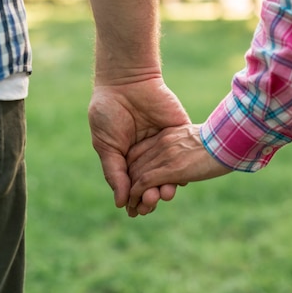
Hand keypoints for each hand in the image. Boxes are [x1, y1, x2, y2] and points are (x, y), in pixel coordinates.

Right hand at [89, 77, 189, 209]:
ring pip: (171, 173)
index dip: (135, 200)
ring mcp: (166, 144)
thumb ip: (114, 173)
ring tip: (163, 193)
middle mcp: (149, 155)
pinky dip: (183, 168)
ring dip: (167, 187)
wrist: (126, 81)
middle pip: (154, 184)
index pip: (135, 187)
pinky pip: (185, 154)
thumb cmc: (109, 112)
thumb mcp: (106, 145)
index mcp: (129, 159)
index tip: (135, 211)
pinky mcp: (180, 132)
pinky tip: (177, 178)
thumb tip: (120, 203)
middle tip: (149, 203)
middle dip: (152, 197)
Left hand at [127, 124, 231, 215]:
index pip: (139, 151)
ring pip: (137, 176)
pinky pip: (145, 182)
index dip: (133, 168)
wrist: (230, 139)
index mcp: (167, 134)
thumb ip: (185, 148)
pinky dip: (136, 195)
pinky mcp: (171, 168)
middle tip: (130, 202)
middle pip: (135, 164)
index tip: (134, 183)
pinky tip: (135, 205)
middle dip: (130, 185)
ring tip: (132, 209)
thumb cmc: (222, 141)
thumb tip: (187, 160)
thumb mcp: (197, 140)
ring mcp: (165, 155)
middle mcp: (161, 142)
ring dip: (132, 195)